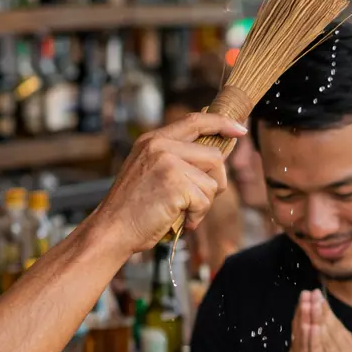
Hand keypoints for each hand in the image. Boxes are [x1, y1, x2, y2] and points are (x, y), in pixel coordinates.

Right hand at [94, 112, 245, 251]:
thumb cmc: (133, 209)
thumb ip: (177, 159)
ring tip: (182, 212)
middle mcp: (160, 146)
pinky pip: (205, 200)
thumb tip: (218, 156)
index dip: (221, 123)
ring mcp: (168, 162)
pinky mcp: (175, 182)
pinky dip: (197, 216)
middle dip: (215, 183)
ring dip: (204, 203)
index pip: (195, 122)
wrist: (112, 229)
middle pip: (214, 156)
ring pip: (213, 181)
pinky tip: (180, 220)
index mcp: (153, 140)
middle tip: (196, 201)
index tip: (239, 129)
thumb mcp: (150, 172)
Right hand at [284, 293, 323, 351]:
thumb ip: (318, 351)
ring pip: (302, 342)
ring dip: (303, 322)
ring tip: (305, 304)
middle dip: (304, 311)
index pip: (305, 328)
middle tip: (306, 292)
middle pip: (301, 331)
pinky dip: (307, 344)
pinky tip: (308, 331)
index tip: (310, 292)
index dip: (307, 310)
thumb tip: (321, 332)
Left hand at [304, 291, 351, 351]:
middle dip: (321, 310)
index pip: (339, 329)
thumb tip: (339, 336)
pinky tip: (310, 328)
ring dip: (317, 319)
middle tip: (312, 292)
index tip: (317, 296)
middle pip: (332, 330)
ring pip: (326, 339)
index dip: (327, 312)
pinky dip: (315, 341)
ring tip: (309, 302)